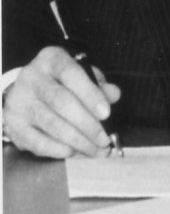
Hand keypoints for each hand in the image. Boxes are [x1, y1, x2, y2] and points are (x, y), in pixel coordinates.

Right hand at [2, 45, 121, 158]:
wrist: (28, 92)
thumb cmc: (63, 83)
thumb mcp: (83, 76)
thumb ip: (100, 85)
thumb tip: (113, 95)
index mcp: (51, 60)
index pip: (71, 73)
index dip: (90, 94)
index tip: (106, 114)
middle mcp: (31, 77)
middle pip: (61, 102)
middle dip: (87, 124)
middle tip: (104, 139)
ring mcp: (19, 101)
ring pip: (51, 124)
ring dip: (78, 141)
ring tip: (96, 150)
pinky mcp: (12, 124)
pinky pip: (37, 141)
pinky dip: (58, 150)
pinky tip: (75, 152)